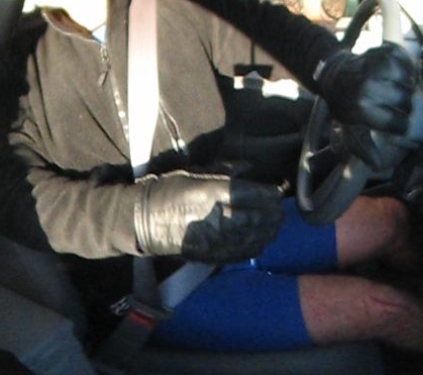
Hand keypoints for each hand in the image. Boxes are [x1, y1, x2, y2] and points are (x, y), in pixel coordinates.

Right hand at [134, 173, 283, 262]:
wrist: (144, 222)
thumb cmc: (168, 191)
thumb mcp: (194, 172)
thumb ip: (225, 170)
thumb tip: (250, 166)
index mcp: (215, 194)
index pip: (257, 195)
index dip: (271, 192)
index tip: (276, 189)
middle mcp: (220, 218)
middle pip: (262, 217)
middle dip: (274, 211)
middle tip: (278, 205)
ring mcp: (219, 241)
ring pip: (258, 236)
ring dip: (270, 228)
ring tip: (273, 221)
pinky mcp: (215, 256)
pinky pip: (246, 252)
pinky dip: (258, 244)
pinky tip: (261, 238)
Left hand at [317, 47, 422, 148]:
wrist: (334, 74)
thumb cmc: (345, 105)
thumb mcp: (349, 129)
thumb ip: (363, 148)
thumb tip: (377, 163)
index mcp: (359, 107)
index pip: (396, 123)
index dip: (404, 128)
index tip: (404, 128)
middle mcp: (366, 85)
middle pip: (405, 102)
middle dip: (407, 108)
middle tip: (404, 109)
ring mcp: (373, 64)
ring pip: (407, 80)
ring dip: (409, 87)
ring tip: (403, 92)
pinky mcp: (381, 50)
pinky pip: (406, 61)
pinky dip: (408, 68)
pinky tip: (403, 76)